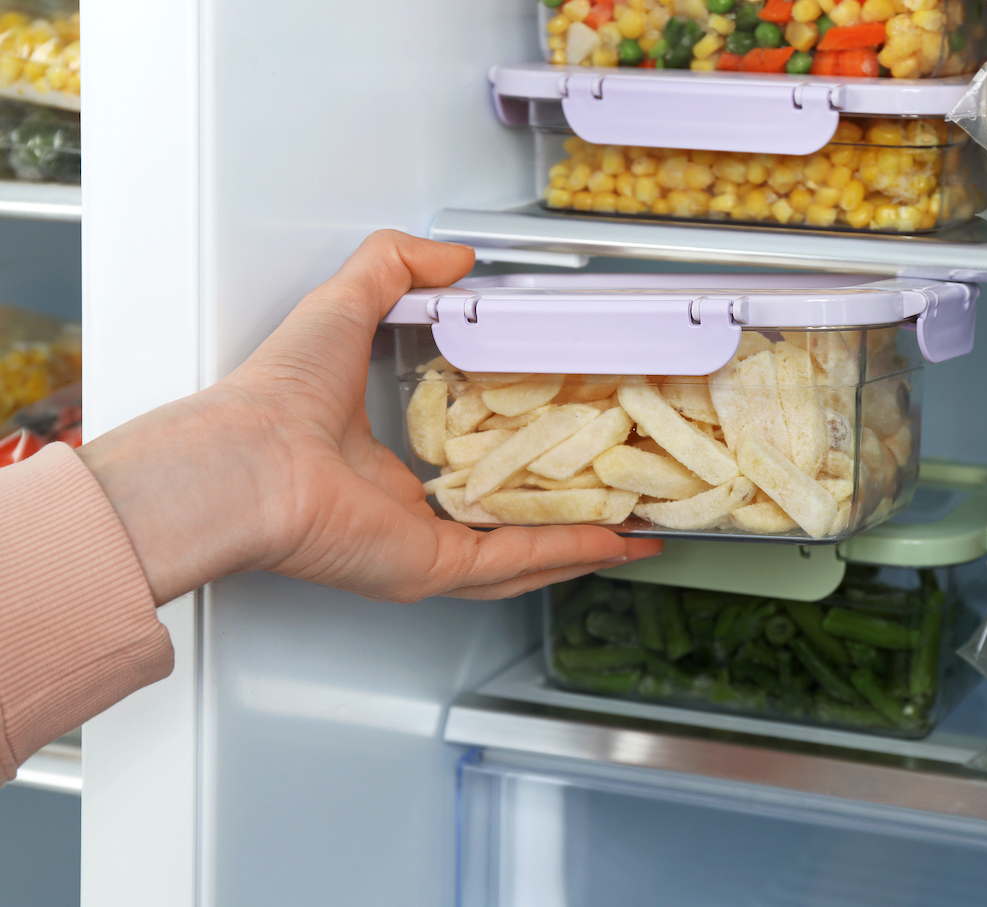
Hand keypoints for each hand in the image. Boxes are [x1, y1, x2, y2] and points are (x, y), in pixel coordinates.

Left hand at [79, 230, 662, 604]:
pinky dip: (567, 552)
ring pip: (520, 553)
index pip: (464, 465)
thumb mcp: (345, 303)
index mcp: (381, 464)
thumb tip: (454, 258)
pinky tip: (611, 542)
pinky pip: (515, 563)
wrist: (248, 459)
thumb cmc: (278, 394)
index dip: (517, 453)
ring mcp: (423, 545)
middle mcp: (405, 512)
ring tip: (629, 532)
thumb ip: (395, 267)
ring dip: (577, 543)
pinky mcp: (434, 566)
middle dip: (562, 510)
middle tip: (611, 493)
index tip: (562, 437)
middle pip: (503, 518)